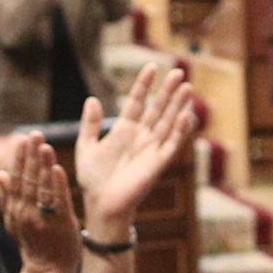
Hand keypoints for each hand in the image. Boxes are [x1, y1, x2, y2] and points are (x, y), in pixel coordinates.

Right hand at [0, 131, 81, 272]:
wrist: (47, 269)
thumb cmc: (33, 242)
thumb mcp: (15, 220)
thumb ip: (7, 197)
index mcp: (15, 209)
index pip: (15, 179)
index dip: (18, 158)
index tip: (20, 138)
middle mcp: (26, 212)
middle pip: (27, 180)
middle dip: (30, 156)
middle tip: (33, 134)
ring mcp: (43, 218)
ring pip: (41, 188)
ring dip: (42, 166)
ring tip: (45, 145)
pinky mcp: (61, 224)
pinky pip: (58, 202)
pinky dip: (57, 185)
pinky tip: (58, 168)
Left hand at [73, 61, 201, 245]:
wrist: (101, 204)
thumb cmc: (92, 179)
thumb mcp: (86, 147)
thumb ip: (90, 124)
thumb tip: (92, 99)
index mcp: (124, 130)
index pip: (137, 102)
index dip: (144, 85)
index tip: (151, 67)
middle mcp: (141, 137)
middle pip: (157, 109)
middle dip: (167, 91)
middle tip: (178, 72)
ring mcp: (151, 149)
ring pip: (168, 122)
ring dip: (178, 105)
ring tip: (187, 87)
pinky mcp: (158, 163)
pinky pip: (172, 143)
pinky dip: (180, 130)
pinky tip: (187, 114)